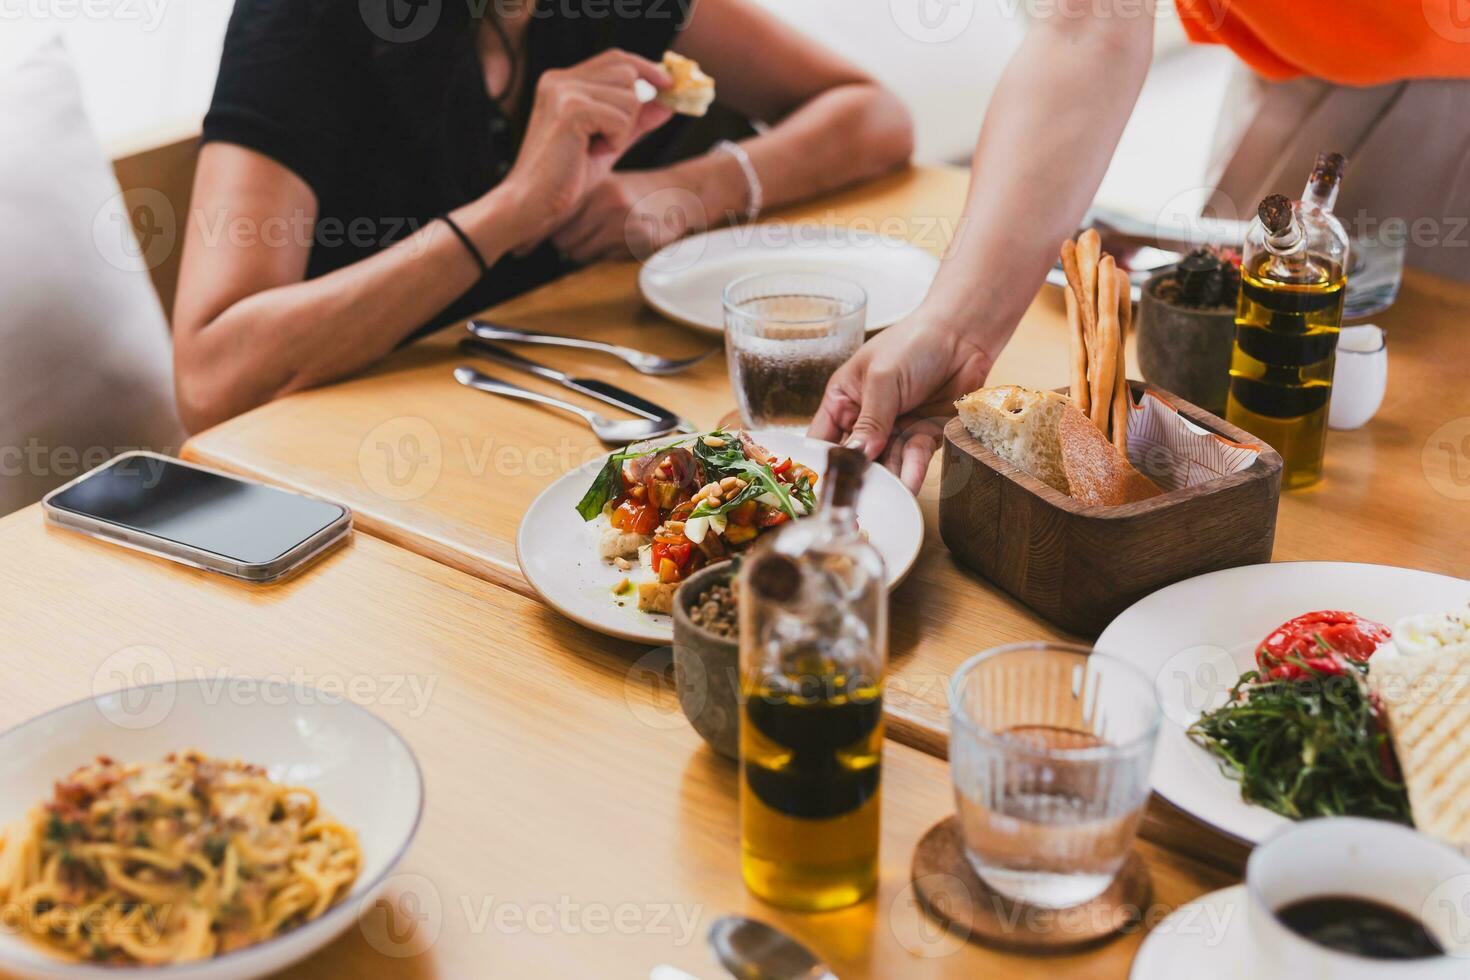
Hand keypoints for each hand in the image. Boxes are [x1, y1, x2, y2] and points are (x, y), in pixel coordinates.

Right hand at [500, 50, 673, 250]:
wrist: (533, 203)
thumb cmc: (565, 177)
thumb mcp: (608, 142)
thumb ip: (635, 121)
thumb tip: (668, 102)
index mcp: (562, 81)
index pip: (616, 59)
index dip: (646, 68)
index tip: (668, 84)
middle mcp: (560, 79)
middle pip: (627, 75)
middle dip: (630, 112)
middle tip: (602, 141)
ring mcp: (564, 91)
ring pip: (629, 98)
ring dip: (621, 131)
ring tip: (591, 149)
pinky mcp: (572, 110)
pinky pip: (621, 119)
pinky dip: (614, 142)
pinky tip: (589, 154)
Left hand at [550, 170, 705, 263]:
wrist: (679, 193)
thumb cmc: (635, 192)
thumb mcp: (605, 184)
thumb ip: (576, 201)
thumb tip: (540, 227)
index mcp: (596, 187)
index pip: (555, 218)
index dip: (543, 233)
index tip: (535, 241)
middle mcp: (608, 203)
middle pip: (564, 241)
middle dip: (566, 244)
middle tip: (578, 238)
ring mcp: (625, 223)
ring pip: (582, 254)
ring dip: (585, 252)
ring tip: (602, 237)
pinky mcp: (641, 241)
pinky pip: (606, 259)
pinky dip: (608, 255)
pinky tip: (622, 241)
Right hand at [808, 312, 994, 492]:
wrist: (962, 334)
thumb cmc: (913, 342)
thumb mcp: (882, 378)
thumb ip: (871, 420)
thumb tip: (858, 455)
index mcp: (844, 400)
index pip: (822, 438)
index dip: (821, 462)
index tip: (823, 484)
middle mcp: (866, 419)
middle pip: (856, 458)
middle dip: (859, 478)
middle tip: (859, 500)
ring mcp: (896, 429)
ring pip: (887, 462)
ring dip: (888, 478)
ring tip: (888, 496)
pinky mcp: (925, 435)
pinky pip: (915, 457)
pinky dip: (912, 470)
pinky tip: (908, 482)